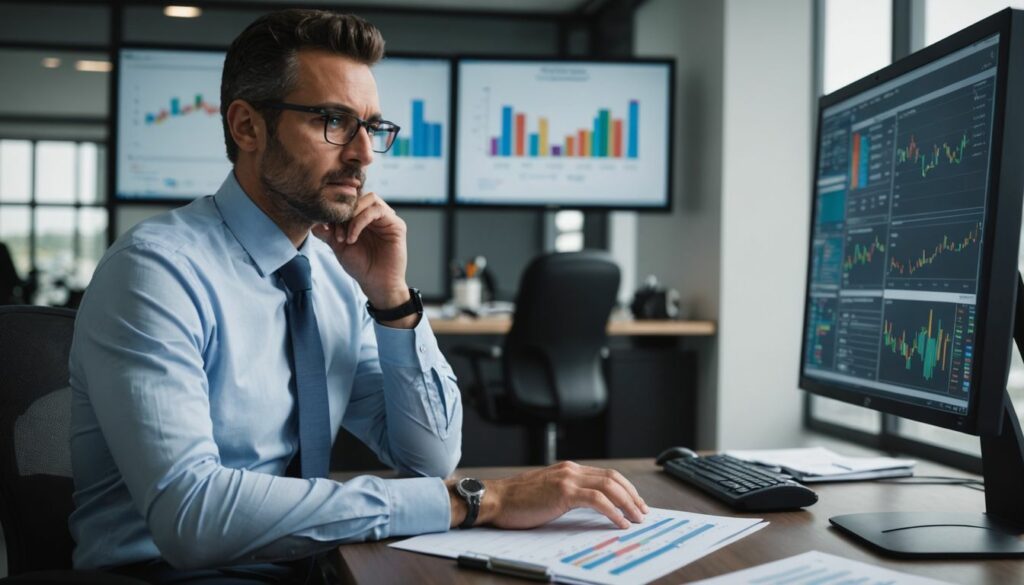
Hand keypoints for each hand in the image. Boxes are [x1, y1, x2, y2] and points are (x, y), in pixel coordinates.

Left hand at [312, 193, 408, 309]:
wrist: (376, 284)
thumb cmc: (361, 267)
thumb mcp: (339, 247)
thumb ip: (327, 232)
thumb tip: (313, 220)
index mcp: (365, 218)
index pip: (352, 200)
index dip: (337, 209)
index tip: (326, 226)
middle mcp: (377, 216)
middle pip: (361, 195)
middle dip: (344, 211)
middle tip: (335, 231)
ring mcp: (388, 219)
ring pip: (370, 199)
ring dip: (352, 215)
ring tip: (344, 236)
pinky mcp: (396, 225)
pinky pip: (377, 211)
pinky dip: (360, 221)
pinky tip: (352, 237)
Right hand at [449, 461, 648, 529]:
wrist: (495, 499)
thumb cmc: (516, 501)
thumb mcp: (547, 493)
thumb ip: (568, 495)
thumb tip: (592, 509)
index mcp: (568, 470)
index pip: (606, 475)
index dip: (625, 489)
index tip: (635, 503)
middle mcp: (571, 470)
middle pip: (613, 478)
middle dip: (632, 495)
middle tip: (643, 511)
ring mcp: (567, 479)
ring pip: (609, 486)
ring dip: (628, 503)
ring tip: (636, 518)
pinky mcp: (563, 492)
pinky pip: (597, 500)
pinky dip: (613, 511)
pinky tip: (620, 522)